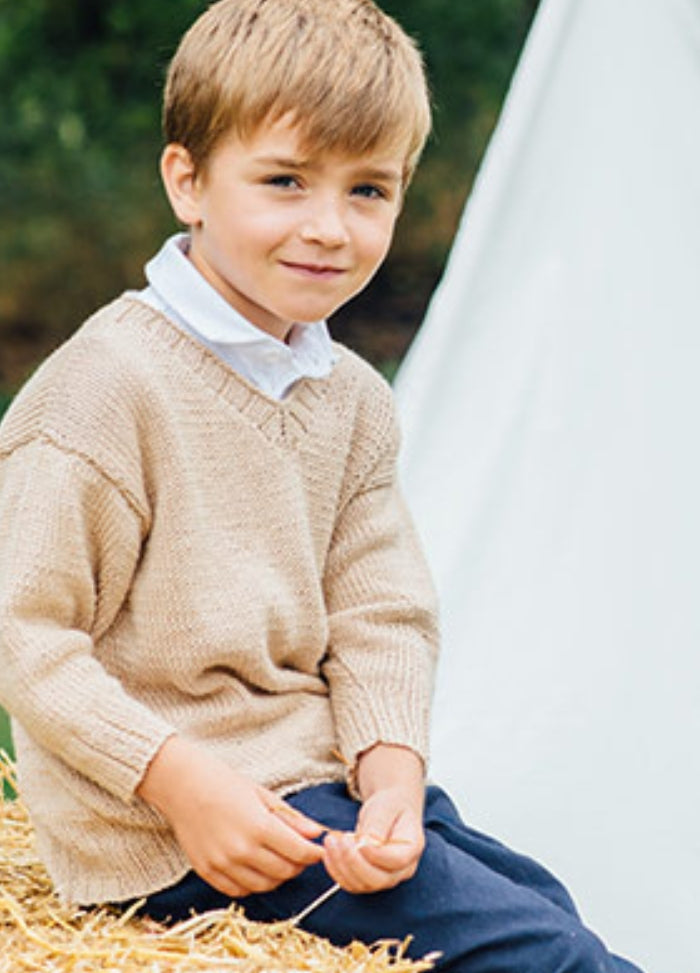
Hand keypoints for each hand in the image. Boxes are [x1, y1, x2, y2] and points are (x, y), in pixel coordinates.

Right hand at [137, 736, 324, 896]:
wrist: (182, 785)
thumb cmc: (224, 783)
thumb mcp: (262, 795)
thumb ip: (290, 817)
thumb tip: (317, 833)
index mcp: (258, 826)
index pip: (298, 852)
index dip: (314, 854)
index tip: (320, 850)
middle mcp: (241, 850)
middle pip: (283, 872)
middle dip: (298, 865)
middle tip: (301, 854)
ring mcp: (222, 864)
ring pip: (263, 886)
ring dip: (277, 877)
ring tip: (279, 860)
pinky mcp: (207, 872)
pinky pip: (238, 891)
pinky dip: (252, 884)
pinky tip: (256, 868)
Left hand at [322, 743, 424, 892]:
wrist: (387, 812)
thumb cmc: (389, 806)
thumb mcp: (386, 806)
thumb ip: (379, 823)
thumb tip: (368, 843)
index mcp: (412, 848)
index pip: (396, 860)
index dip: (375, 855)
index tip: (358, 841)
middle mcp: (401, 869)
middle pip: (377, 879)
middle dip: (353, 862)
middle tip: (338, 840)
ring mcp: (384, 877)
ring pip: (360, 884)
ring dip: (340, 866)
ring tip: (330, 841)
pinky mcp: (368, 879)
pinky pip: (350, 883)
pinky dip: (335, 870)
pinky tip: (328, 852)